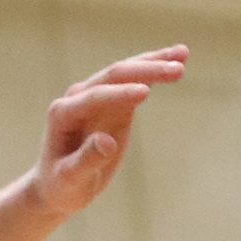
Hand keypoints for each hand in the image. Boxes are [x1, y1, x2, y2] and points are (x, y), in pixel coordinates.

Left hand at [28, 46, 187, 215]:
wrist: (57, 185)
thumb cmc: (61, 186)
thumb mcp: (71, 180)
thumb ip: (87, 160)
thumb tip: (107, 141)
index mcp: (63, 113)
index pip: (96, 96)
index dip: (120, 94)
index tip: (146, 92)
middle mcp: (77, 97)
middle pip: (114, 75)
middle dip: (145, 70)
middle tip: (177, 69)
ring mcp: (94, 96)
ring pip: (126, 72)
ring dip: (153, 62)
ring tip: (183, 54)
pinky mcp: (111, 102)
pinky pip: (134, 82)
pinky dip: (153, 71)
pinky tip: (175, 62)